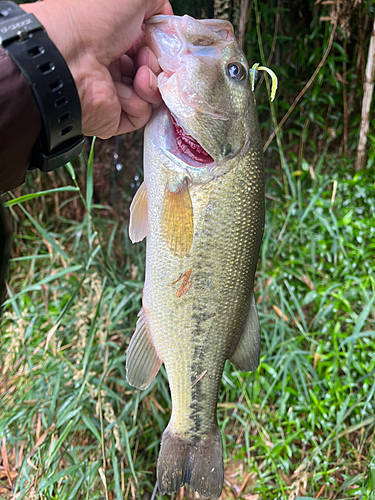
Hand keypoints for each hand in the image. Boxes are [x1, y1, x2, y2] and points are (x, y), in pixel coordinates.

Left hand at [22, 0, 172, 138]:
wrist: (68, 58)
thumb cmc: (91, 22)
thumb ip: (156, 3)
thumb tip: (166, 21)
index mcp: (115, 38)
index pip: (151, 48)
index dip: (160, 46)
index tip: (160, 42)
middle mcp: (114, 66)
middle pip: (155, 72)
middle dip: (157, 65)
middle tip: (145, 57)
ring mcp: (114, 94)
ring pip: (152, 95)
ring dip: (151, 84)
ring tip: (139, 74)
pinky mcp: (115, 118)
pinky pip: (142, 115)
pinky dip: (139, 103)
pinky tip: (124, 92)